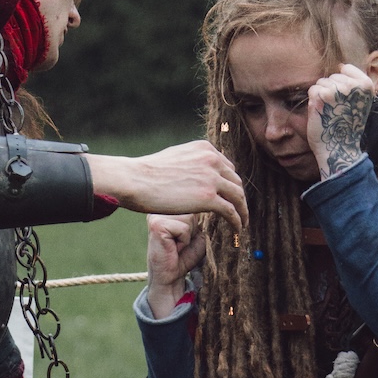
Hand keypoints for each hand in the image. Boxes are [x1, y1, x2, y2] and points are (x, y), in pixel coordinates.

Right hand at [86, 140, 247, 228]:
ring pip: (237, 197)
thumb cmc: (147, 173)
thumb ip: (189, 162)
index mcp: (205, 148)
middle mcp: (212, 159)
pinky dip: (237, 221)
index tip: (230, 195)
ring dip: (242, 210)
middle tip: (240, 210)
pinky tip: (237, 229)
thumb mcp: (174, 158)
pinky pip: (231, 211)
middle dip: (238, 197)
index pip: (226, 167)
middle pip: (235, 181)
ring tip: (242, 222)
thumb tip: (193, 169)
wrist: (135, 180)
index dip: (229, 183)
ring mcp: (212, 178)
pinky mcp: (209, 198)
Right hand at [145, 213, 205, 318]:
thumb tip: (212, 204)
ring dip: (189, 234)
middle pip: (193, 207)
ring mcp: (156, 215)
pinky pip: (185, 228)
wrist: (170, 277)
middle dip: (193, 228)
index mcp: (166, 205)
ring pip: (190, 217)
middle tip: (180, 242)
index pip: (194, 201)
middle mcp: (159, 206)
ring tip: (178, 244)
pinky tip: (174, 247)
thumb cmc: (184, 255)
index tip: (184, 237)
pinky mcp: (157, 225)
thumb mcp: (197, 231)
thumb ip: (201, 215)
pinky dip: (185, 240)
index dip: (196, 223)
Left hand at [306, 66, 374, 179]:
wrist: (340, 147)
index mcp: (366, 85)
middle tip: (337, 110)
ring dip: (321, 96)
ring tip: (330, 112)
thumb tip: (340, 65)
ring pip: (321, 82)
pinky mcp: (321, 96)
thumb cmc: (348, 124)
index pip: (346, 68)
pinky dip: (313, 100)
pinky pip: (312, 89)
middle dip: (331, 90)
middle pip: (332, 76)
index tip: (345, 101)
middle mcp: (353, 85)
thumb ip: (354, 82)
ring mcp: (336, 90)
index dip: (341, 83)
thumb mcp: (360, 100)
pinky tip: (321, 112)